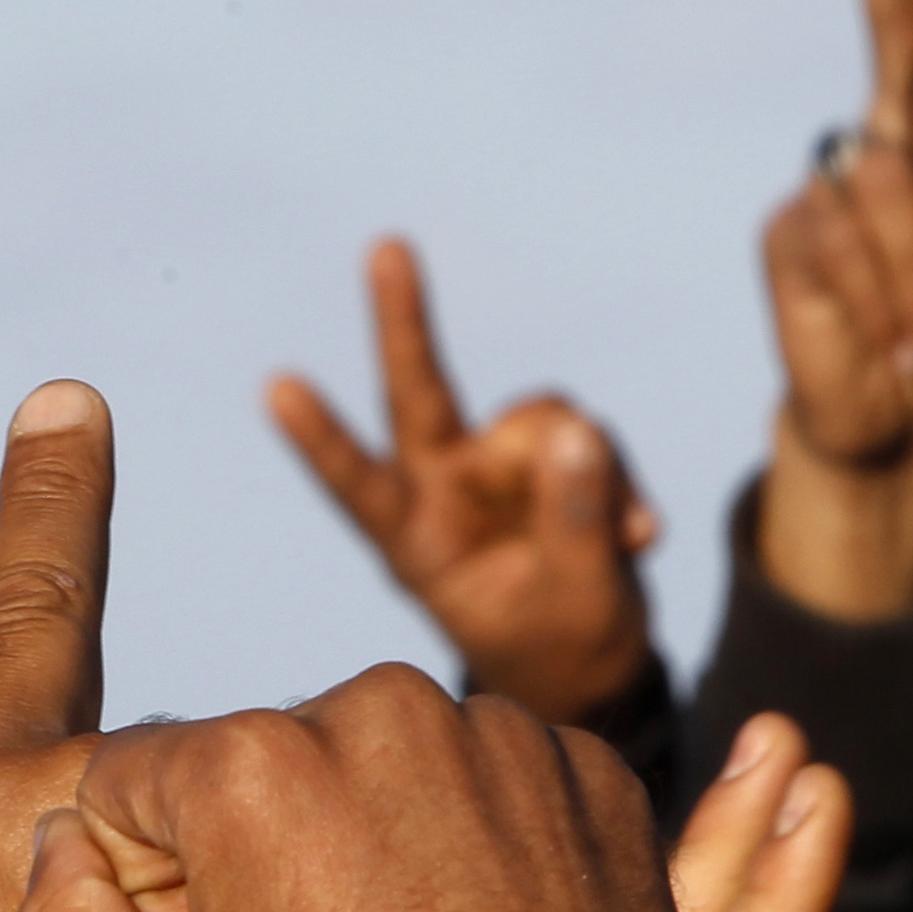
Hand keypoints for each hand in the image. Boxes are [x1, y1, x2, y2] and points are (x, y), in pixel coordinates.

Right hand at [11, 683, 912, 911]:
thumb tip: (57, 844)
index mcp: (248, 764)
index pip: (124, 780)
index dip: (143, 882)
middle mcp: (372, 707)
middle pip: (249, 762)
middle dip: (254, 848)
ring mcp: (492, 730)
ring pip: (366, 762)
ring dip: (361, 838)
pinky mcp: (582, 762)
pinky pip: (474, 775)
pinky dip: (464, 839)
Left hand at [271, 241, 657, 725]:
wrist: (590, 665)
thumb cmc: (557, 648)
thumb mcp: (574, 600)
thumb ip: (574, 521)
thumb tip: (577, 433)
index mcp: (415, 540)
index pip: (358, 482)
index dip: (320, 437)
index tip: (276, 386)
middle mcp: (444, 486)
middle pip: (418, 392)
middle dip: (402, 320)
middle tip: (385, 246)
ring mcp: (494, 464)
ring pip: (541, 418)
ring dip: (595, 469)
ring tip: (621, 541)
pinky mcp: (544, 454)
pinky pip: (586, 434)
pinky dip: (618, 479)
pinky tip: (635, 534)